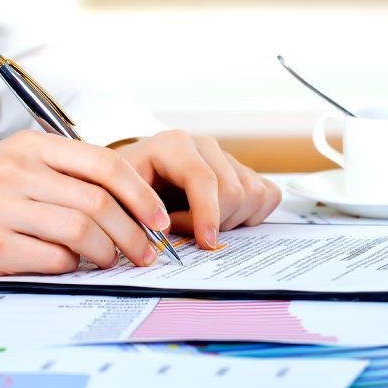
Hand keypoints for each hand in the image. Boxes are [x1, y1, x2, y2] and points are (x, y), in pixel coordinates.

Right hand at [0, 131, 172, 274]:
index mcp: (32, 146)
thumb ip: (72, 175)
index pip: (106, 164)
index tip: (160, 219)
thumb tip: (138, 205)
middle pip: (99, 202)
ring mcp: (0, 206)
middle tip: (147, 252)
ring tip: (109, 260)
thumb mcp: (22, 166)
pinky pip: (53, 258)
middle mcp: (16, 171)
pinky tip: (70, 264)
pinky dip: (72, 265)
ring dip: (107, 252)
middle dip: (134, 233)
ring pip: (82, 230)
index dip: (142, 195)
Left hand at [113, 131, 280, 248]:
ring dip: (232, 220)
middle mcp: (206, 146)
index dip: (207, 214)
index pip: (204, 179)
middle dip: (214, 222)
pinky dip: (253, 214)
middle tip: (187, 232)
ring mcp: (228, 158)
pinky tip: (226, 218)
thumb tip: (164, 233)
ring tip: (203, 223)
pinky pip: (268, 195)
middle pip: (234, 191)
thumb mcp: (119, 196)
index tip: (206, 242)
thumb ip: (138, 212)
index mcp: (174, 144)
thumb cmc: (126, 187)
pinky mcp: (244, 171)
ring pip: (254, 195)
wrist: (132, 175)